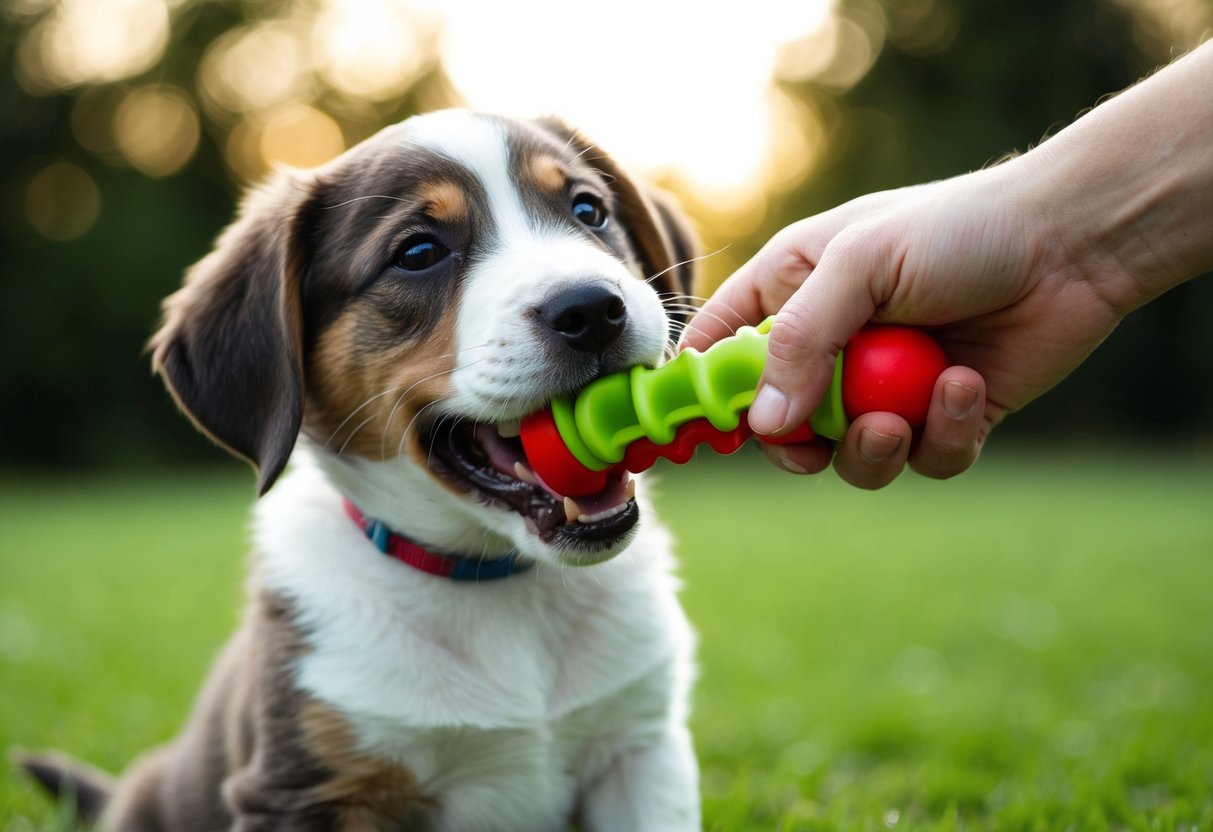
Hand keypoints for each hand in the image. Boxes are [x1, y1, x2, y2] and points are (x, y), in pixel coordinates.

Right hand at [680, 163, 1123, 487]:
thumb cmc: (957, 229)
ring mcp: (888, 385)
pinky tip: (964, 385)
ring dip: (872, 451)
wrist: (1073, 242)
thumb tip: (761, 424)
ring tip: (899, 421)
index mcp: (794, 290)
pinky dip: (942, 435)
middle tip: (817, 440)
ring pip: (850, 457)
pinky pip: (924, 459)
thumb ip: (801, 341)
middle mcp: (834, 344)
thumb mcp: (860, 264)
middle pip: (780, 424)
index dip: (704, 391)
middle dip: (799, 443)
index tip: (701, 431)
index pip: (720, 346)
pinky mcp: (944, 417)